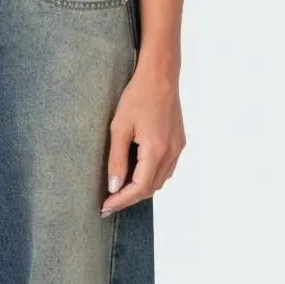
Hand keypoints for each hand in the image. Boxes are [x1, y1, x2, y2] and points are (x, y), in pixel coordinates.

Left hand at [100, 64, 184, 214]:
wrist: (160, 76)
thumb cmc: (137, 97)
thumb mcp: (119, 128)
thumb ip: (117, 160)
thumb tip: (114, 187)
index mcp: (156, 151)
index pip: (139, 188)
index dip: (121, 201)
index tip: (105, 207)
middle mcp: (171, 153)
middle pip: (151, 188)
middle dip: (130, 198)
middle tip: (109, 203)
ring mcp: (178, 148)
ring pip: (160, 180)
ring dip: (141, 189)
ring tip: (120, 191)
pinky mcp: (179, 142)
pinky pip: (167, 169)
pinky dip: (151, 177)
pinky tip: (137, 174)